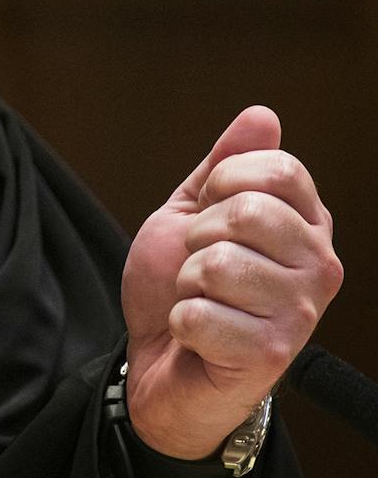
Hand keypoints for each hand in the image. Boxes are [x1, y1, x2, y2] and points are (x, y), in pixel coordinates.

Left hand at [121, 106, 342, 458]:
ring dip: (187, 282)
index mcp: (305, 225)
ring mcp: (300, 312)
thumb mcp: (192, 211)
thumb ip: (223, 165)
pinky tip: (198, 333)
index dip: (224, 182)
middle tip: (200, 264)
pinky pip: (199, 312)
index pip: (277, 170)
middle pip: (248, 212)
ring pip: (217, 264)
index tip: (211, 211)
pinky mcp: (272, 354)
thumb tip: (262, 116)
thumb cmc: (179, 285)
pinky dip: (181, 320)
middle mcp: (318, 266)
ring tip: (202, 299)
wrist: (160, 361)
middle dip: (199, 236)